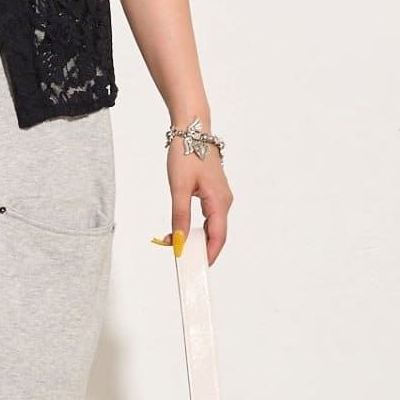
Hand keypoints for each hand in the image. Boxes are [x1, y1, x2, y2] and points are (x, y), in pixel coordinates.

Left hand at [168, 135, 231, 264]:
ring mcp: (220, 197)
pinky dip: (196, 227)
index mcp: (219, 201)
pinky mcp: (213, 193)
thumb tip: (178, 240)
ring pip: (211, 226)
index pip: (217, 237)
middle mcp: (224, 201)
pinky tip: (181, 230)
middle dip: (199, 249)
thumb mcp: (178, 187)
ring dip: (195, 238)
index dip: (208, 255)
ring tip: (176, 245)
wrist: (192, 130)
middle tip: (181, 260)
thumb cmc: (187, 153)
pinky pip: (208, 217)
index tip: (197, 269)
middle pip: (215, 235)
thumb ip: (179, 215)